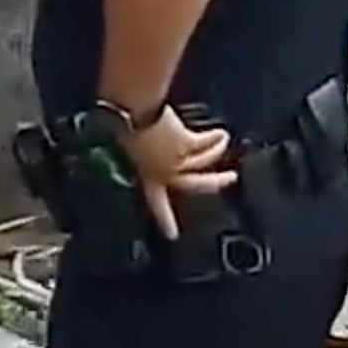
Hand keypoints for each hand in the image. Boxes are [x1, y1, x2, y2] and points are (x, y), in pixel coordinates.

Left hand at [122, 107, 238, 241]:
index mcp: (144, 177)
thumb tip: (135, 148)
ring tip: (224, 143)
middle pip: (195, 184)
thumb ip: (134, 153)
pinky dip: (215, 138)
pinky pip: (207, 143)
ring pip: (205, 160)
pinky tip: (221, 134)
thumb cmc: (117, 125)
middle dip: (215, 183)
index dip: (165, 220)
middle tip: (230, 180)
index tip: (173, 234)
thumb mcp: (121, 146)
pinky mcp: (187, 143)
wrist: (127, 112)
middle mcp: (163, 173)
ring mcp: (177, 160)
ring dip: (217, 151)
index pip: (156, 203)